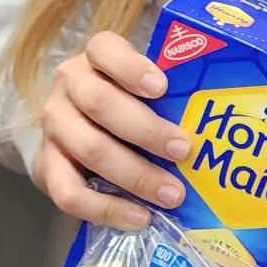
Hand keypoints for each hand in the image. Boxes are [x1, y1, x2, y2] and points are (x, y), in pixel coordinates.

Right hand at [34, 31, 187, 230]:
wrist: (80, 127)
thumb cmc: (130, 102)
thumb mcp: (145, 87)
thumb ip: (173, 94)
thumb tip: (220, 121)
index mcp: (96, 57)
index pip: (105, 49)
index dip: (131, 67)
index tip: (162, 87)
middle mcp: (69, 86)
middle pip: (100, 103)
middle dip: (146, 130)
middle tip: (183, 150)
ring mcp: (54, 127)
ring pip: (89, 149)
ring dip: (135, 175)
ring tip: (172, 194)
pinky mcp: (45, 167)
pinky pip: (69, 193)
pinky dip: (106, 209)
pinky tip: (139, 217)